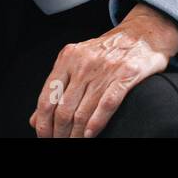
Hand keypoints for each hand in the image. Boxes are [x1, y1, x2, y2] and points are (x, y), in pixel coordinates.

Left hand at [30, 2, 177, 137]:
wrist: (142, 34)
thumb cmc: (107, 52)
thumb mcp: (77, 62)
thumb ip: (57, 88)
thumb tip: (35, 119)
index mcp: (68, 58)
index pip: (48, 97)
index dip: (43, 122)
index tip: (44, 136)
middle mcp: (83, 62)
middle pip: (64, 108)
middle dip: (59, 132)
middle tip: (59, 143)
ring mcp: (105, 69)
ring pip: (83, 111)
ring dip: (76, 134)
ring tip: (74, 143)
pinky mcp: (126, 75)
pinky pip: (107, 104)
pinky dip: (97, 123)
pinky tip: (90, 135)